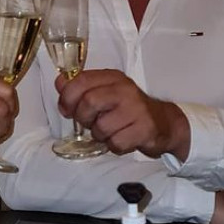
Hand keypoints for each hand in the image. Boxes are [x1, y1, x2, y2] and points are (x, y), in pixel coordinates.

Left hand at [56, 69, 189, 160]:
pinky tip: (122, 139)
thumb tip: (60, 83)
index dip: (67, 97)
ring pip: (101, 127)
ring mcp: (137, 109)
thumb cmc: (127, 109)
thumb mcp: (105, 93)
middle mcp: (125, 90)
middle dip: (83, 118)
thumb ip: (81, 88)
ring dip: (100, 135)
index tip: (67, 109)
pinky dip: (114, 146)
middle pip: (89, 103)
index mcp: (113, 78)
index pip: (81, 80)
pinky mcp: (145, 129)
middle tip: (90, 123)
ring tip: (110, 131)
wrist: (163, 123)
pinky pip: (116, 143)